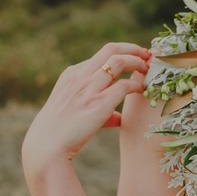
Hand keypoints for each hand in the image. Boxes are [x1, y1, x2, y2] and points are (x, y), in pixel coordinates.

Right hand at [22, 41, 151, 174]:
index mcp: (72, 74)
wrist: (48, 146)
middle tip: (148, 55)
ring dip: (138, 63)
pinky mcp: (98, 103)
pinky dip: (137, 85)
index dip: (123, 52)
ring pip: (119, 61)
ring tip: (149, 70)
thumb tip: (118, 117)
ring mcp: (88, 89)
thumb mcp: (74, 110)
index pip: (102, 54)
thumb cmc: (62, 132)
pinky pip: (124, 85)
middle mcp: (80, 77)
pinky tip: (143, 90)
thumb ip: (97, 108)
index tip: (137, 56)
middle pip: (111, 49)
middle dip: (133, 49)